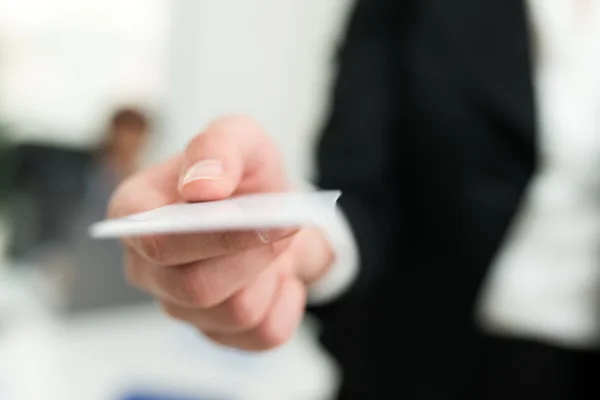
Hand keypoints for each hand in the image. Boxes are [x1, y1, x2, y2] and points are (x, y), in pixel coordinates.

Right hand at [109, 116, 333, 350]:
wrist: (271, 211)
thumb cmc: (244, 176)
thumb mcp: (240, 138)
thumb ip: (218, 147)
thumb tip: (201, 186)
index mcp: (135, 215)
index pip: (156, 242)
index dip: (211, 237)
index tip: (258, 218)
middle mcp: (146, 267)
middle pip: (195, 287)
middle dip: (253, 256)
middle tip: (285, 224)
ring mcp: (179, 305)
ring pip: (233, 314)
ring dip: (270, 275)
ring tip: (275, 245)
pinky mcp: (214, 331)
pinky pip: (261, 335)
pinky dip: (287, 303)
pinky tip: (281, 276)